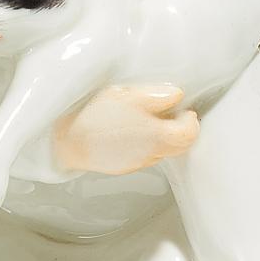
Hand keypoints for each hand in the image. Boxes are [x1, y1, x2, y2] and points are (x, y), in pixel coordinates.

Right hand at [54, 84, 199, 175]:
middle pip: (181, 146)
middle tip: (172, 113)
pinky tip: (131, 131)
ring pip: (163, 151)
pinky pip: (146, 155)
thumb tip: (178, 95)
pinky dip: (146, 144)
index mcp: (159, 135)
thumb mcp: (128, 93)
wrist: (68, 140)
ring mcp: (139, 162)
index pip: (191, 134)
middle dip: (181, 130)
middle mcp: (153, 153)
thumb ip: (158, 95)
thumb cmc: (96, 114)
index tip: (184, 109)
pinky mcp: (125, 166)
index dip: (191, 120)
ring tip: (148, 120)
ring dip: (163, 137)